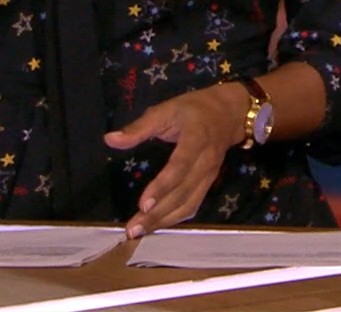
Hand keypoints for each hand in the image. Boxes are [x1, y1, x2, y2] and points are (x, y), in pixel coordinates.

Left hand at [104, 83, 246, 238]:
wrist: (230, 113)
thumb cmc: (194, 109)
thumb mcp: (166, 109)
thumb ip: (139, 127)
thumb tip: (110, 139)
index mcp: (196, 139)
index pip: (180, 167)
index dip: (162, 187)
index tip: (143, 204)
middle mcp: (205, 162)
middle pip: (183, 193)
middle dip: (158, 214)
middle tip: (133, 229)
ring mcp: (209, 176)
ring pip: (189, 204)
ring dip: (164, 221)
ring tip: (140, 231)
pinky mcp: (208, 183)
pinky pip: (193, 205)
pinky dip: (175, 218)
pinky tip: (158, 225)